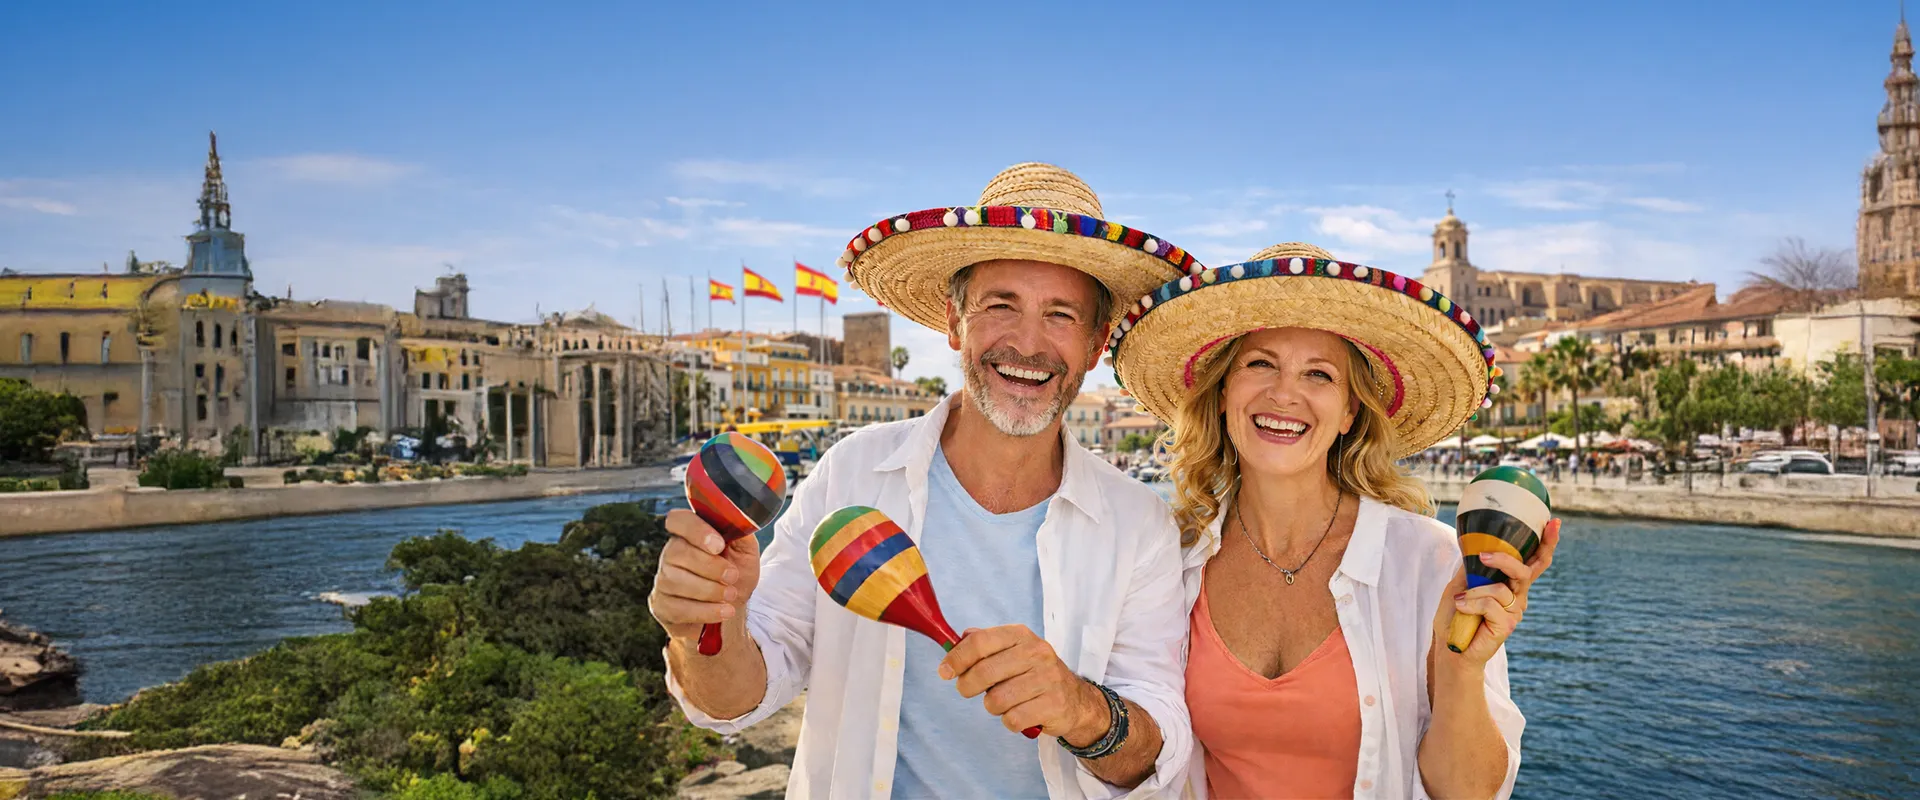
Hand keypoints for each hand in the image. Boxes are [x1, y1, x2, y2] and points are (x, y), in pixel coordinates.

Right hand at [648, 508, 761, 645]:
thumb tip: (740, 520)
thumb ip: (740, 532)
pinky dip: (705, 610)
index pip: (678, 520)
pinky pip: (676, 608)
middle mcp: (671, 554)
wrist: (732, 610)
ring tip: (730, 594)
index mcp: (690, 535)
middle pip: (677, 552)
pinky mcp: (661, 606)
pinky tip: (724, 611)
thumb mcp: (745, 552)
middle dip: (710, 566)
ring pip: (674, 580)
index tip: (719, 545)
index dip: (696, 530)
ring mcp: (662, 580)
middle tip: (732, 576)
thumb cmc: (736, 576)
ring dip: (709, 590)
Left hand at [939, 625, 1107, 743]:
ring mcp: (1047, 678)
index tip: (944, 672)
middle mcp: (1036, 653)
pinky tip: (1020, 713)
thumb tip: (955, 642)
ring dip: (993, 706)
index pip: (979, 642)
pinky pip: (1012, 719)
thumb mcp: (1013, 650)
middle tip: (969, 691)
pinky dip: (1010, 721)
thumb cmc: (1034, 673)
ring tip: (1005, 701)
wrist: (1075, 698)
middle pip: (983, 673)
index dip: (957, 659)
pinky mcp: (1053, 704)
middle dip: (967, 686)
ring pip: (996, 700)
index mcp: (1021, 635)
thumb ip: (985, 644)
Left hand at [1434, 518, 1561, 665]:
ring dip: (1473, 592)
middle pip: (1526, 570)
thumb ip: (1475, 566)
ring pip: (1499, 587)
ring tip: (1460, 601)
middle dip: (1508, 559)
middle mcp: (1518, 596)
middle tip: (1485, 555)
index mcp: (1510, 583)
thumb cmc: (1456, 616)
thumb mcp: (1462, 583)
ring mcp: (1515, 610)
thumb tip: (1477, 544)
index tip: (1554, 522)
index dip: (1546, 542)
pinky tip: (1462, 609)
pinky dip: (1470, 603)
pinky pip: (1489, 603)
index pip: (1534, 561)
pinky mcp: (1508, 623)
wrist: (1451, 647)